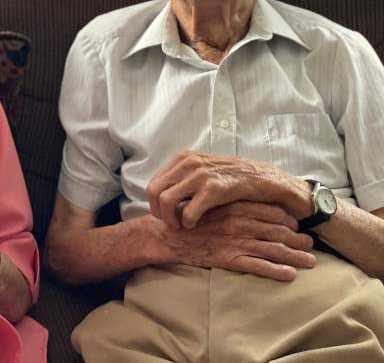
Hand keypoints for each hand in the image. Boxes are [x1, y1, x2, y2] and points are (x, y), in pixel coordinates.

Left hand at [147, 150, 306, 229]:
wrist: (262, 178)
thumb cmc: (230, 178)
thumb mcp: (201, 169)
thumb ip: (181, 177)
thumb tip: (159, 195)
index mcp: (183, 158)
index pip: (153, 182)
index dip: (154, 203)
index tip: (164, 215)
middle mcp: (189, 163)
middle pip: (154, 191)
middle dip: (158, 212)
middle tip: (170, 223)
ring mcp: (200, 175)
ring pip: (166, 201)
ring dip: (170, 219)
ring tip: (181, 225)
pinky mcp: (213, 189)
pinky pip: (188, 212)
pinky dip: (187, 223)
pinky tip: (194, 225)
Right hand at [151, 201, 315, 280]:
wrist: (166, 234)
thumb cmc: (186, 217)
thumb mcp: (208, 201)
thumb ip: (227, 200)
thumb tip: (244, 200)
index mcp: (235, 206)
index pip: (270, 210)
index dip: (287, 218)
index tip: (296, 224)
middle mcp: (239, 222)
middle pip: (277, 230)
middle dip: (297, 238)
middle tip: (310, 244)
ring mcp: (235, 241)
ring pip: (273, 248)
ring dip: (294, 256)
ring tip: (310, 261)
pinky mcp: (228, 258)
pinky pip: (258, 266)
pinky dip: (276, 271)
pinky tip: (290, 275)